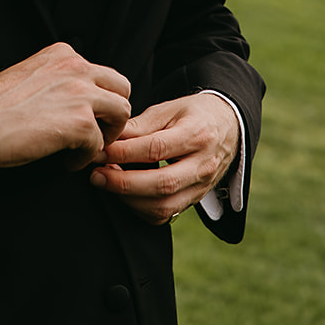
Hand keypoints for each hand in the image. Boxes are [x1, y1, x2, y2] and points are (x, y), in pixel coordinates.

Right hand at [0, 42, 130, 170]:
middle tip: (96, 131)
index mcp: (62, 54)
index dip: (97, 98)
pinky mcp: (81, 122)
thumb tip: (67, 98)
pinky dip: (85, 157)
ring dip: (108, 133)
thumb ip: (54, 78)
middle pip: (121, 87)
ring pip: (122, 112)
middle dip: (113, 112)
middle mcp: (76, 67)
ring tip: (86, 147)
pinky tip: (67, 160)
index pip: (100, 73)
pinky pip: (99, 143)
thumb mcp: (28, 74)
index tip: (84, 114)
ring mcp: (81, 93)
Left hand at [88, 93, 238, 224]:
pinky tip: (124, 194)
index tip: (99, 151)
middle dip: (123, 183)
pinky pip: (166, 215)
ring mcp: (202, 187)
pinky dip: (140, 209)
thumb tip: (108, 139)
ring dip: (129, 199)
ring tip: (106, 182)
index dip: (124, 153)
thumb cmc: (193, 114)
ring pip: (164, 205)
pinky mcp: (195, 200)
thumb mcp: (169, 109)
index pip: (156, 149)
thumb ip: (140, 125)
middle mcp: (203, 165)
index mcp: (198, 134)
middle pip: (162, 183)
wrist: (228, 127)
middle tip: (96, 175)